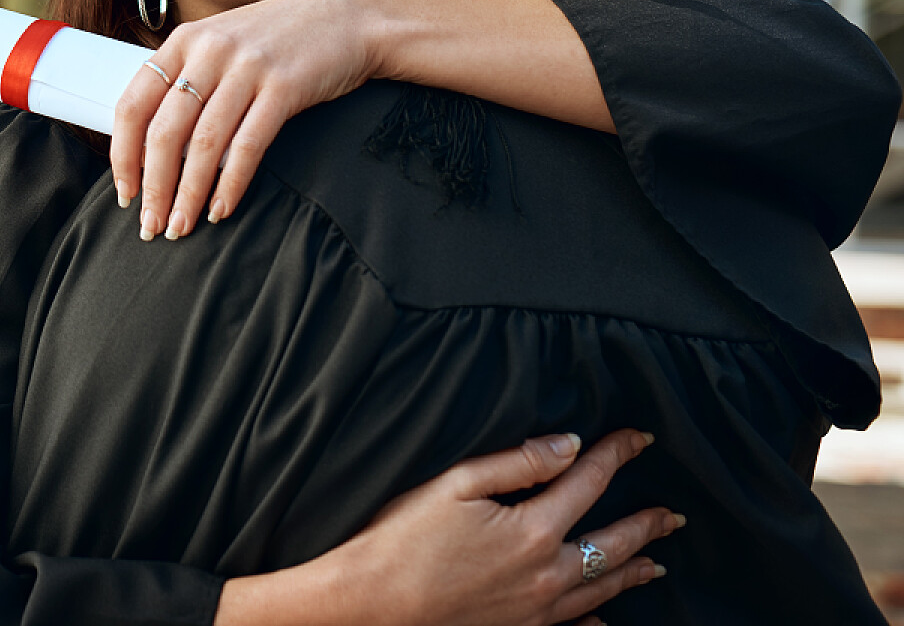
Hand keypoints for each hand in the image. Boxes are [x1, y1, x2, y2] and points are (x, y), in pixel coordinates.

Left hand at [113, 0, 378, 240]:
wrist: (346, 19)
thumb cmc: (275, 41)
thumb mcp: (220, 45)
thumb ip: (186, 81)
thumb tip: (148, 145)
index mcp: (183, 42)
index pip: (133, 104)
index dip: (123, 154)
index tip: (124, 192)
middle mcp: (209, 52)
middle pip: (164, 131)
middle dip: (154, 186)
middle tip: (151, 225)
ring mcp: (246, 68)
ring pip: (203, 144)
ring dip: (188, 194)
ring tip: (182, 226)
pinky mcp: (283, 87)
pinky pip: (247, 146)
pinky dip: (230, 184)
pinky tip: (221, 209)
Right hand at [216, 430, 677, 625]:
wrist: (373, 605)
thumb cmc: (402, 538)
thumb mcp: (455, 484)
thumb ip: (517, 463)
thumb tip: (569, 445)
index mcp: (533, 529)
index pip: (589, 481)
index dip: (616, 454)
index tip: (640, 438)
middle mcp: (547, 574)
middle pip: (612, 543)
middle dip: (646, 523)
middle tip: (673, 514)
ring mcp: (538, 610)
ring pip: (603, 589)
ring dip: (634, 571)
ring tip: (658, 561)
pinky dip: (600, 621)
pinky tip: (608, 620)